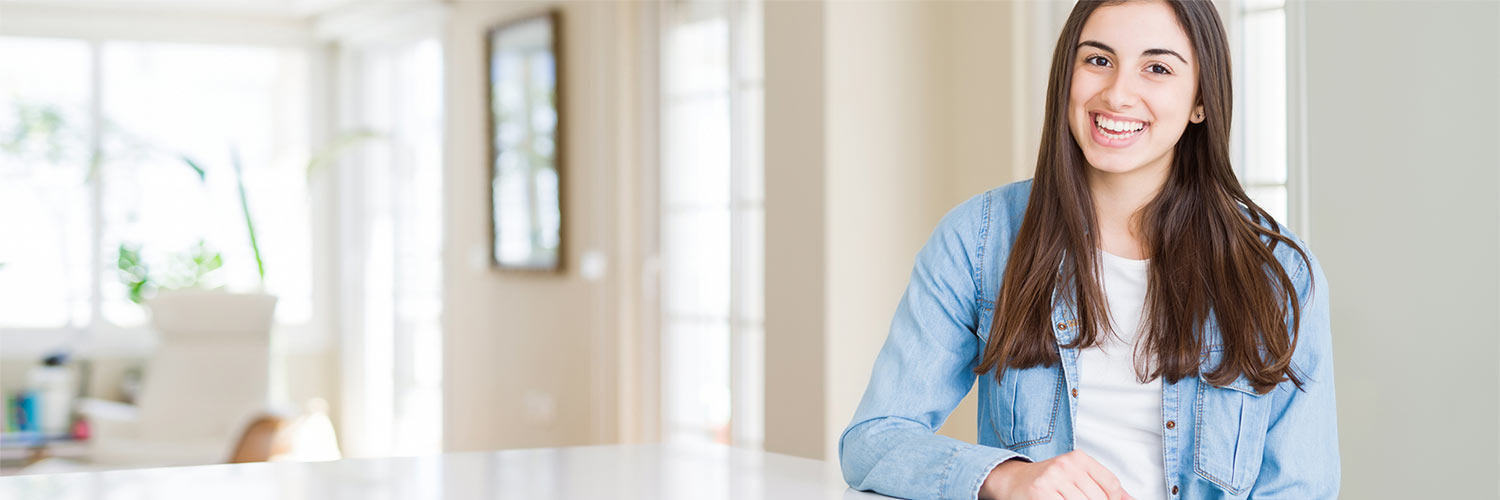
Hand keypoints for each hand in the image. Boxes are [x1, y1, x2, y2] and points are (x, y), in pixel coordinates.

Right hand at [979, 450, 1136, 499]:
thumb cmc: (1046, 481)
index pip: (1111, 485)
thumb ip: (1103, 487)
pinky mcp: (1041, 494)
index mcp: (1077, 458)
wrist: (1010, 480)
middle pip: (1099, 499)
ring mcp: (1052, 480)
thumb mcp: (1075, 476)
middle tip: (1075, 499)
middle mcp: (1065, 466)